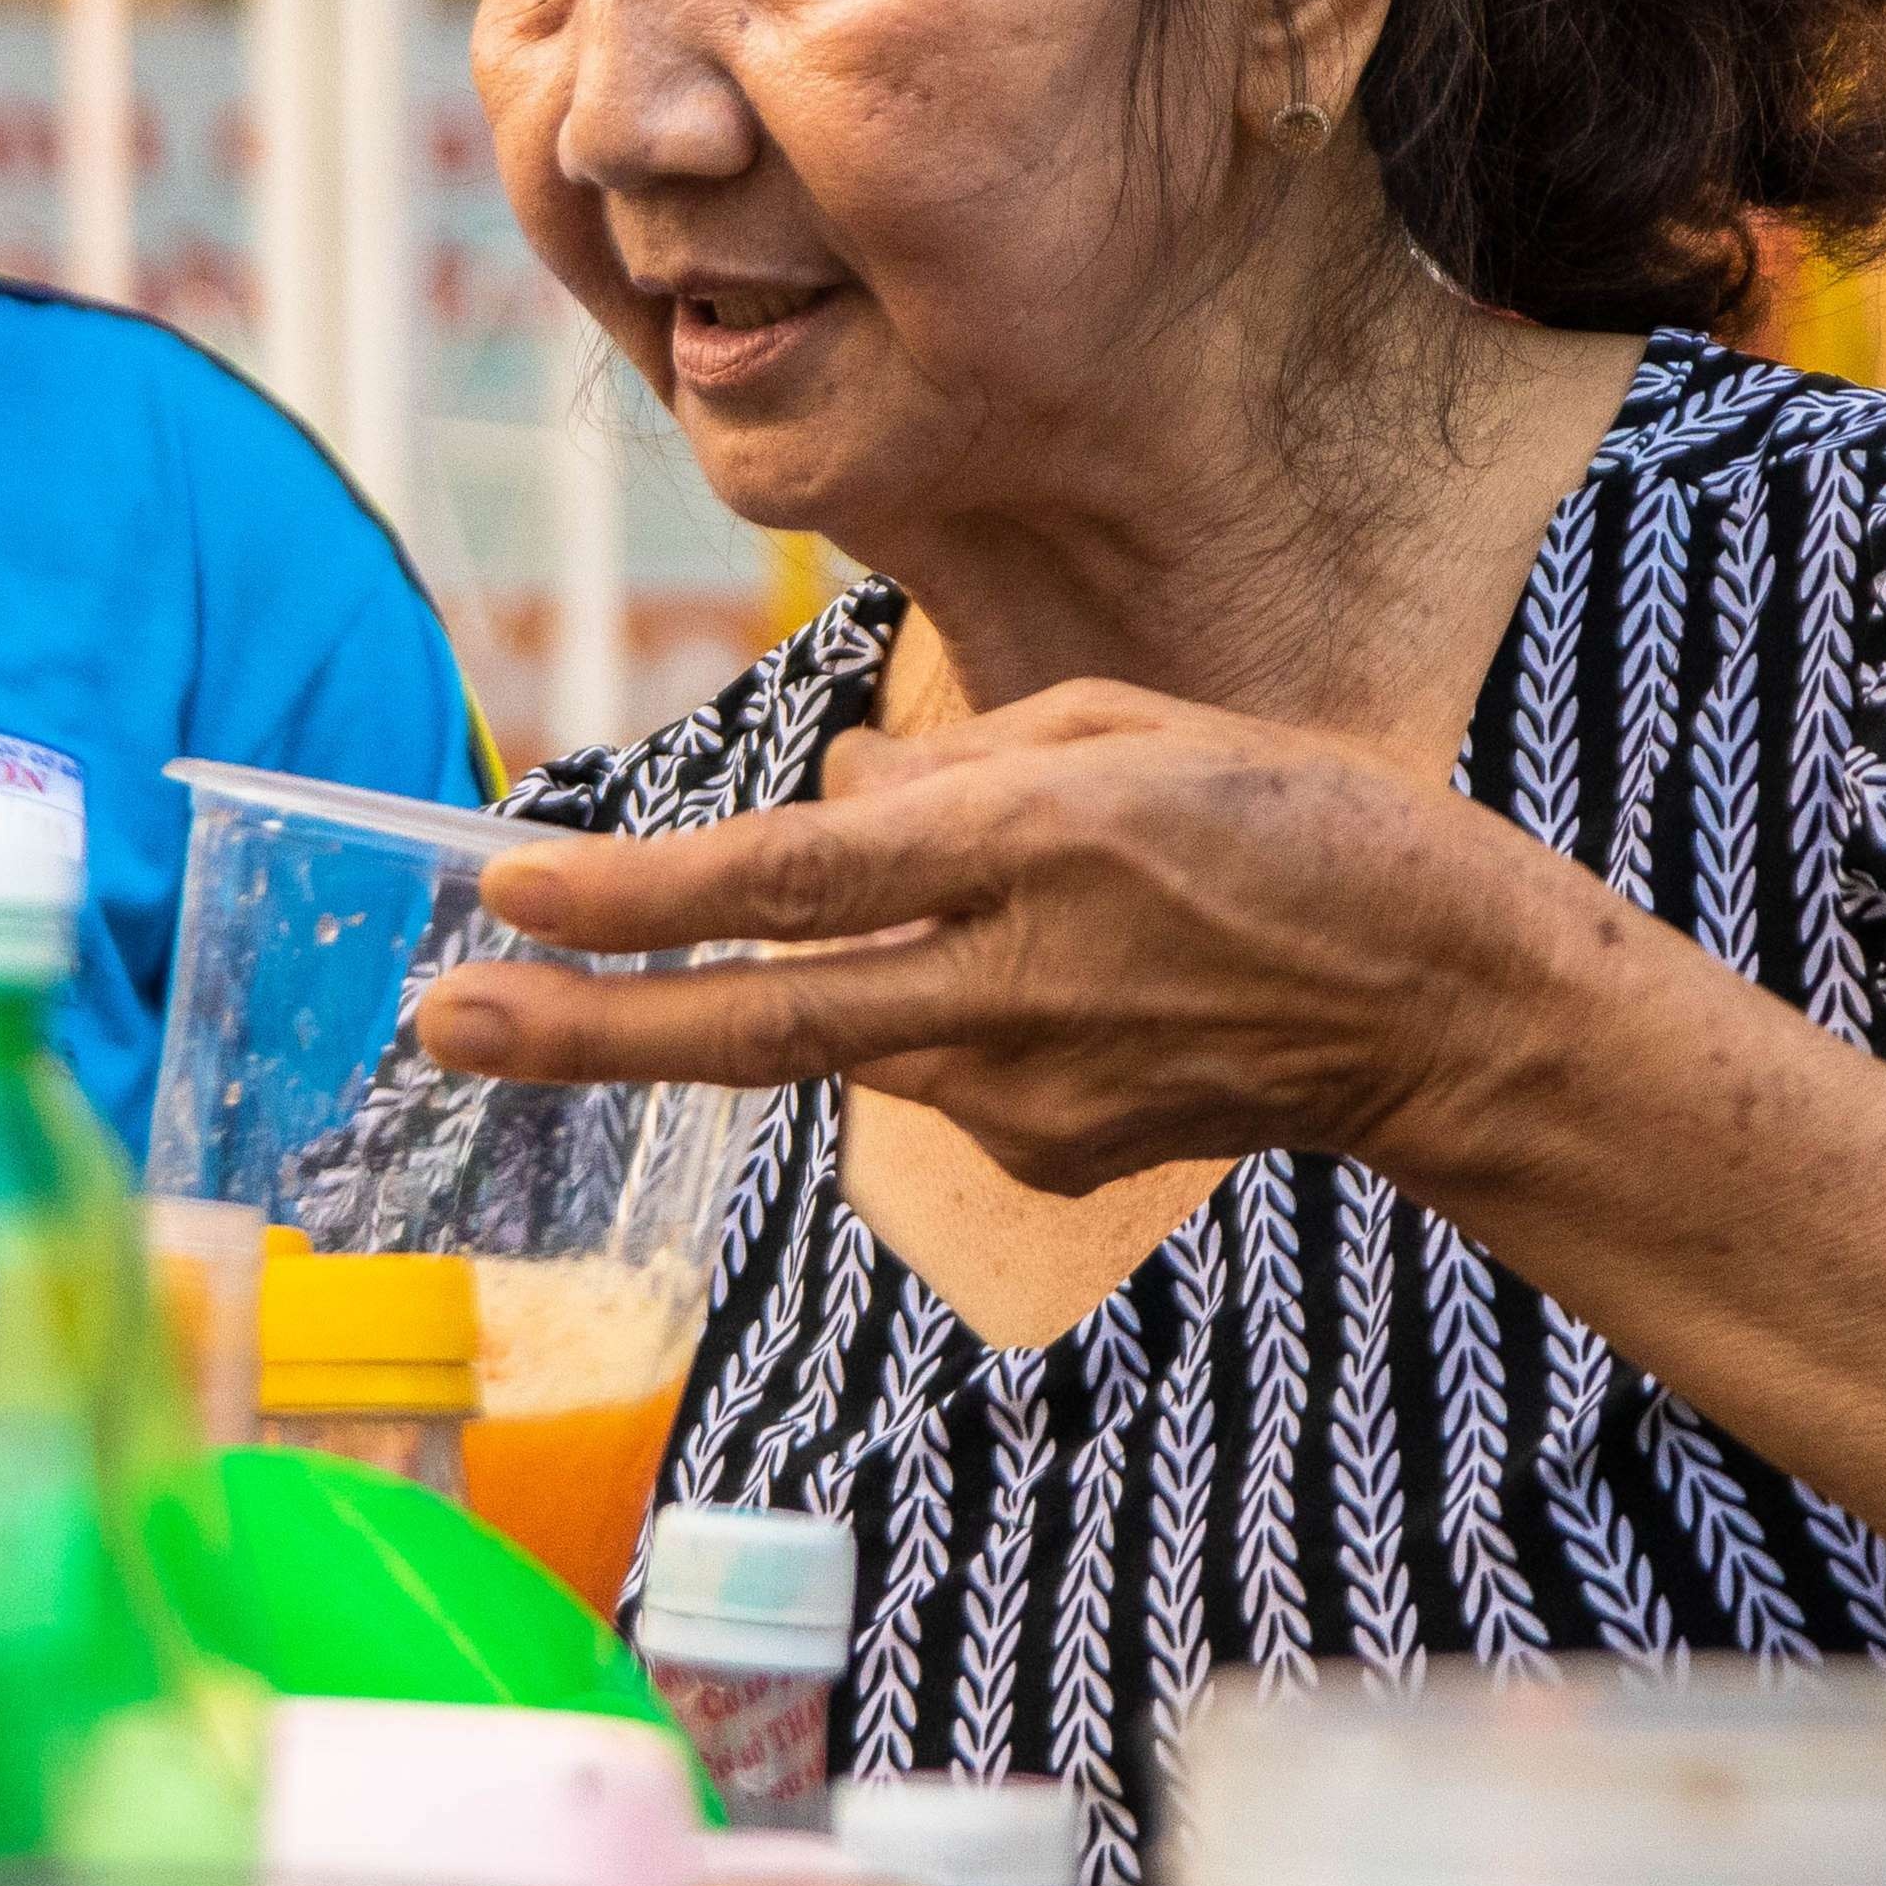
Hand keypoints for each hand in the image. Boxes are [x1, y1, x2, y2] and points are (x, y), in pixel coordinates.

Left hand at [415, 680, 1557, 1195]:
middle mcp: (1014, 985)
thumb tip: (829, 820)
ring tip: (785, 952)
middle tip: (438, 1022)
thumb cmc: (1304, 827)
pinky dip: (939, 1009)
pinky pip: (936, 1065)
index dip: (642, 894)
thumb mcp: (1133, 731)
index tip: (508, 882)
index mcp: (1035, 847)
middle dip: (583, 1029)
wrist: (1447, 1007)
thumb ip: (957, 774)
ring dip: (759, 1003)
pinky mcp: (1050, 1154)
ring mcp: (1030, 1093)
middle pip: (758, 1019)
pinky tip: (1060, 976)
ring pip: (837, 1040)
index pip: (791, 880)